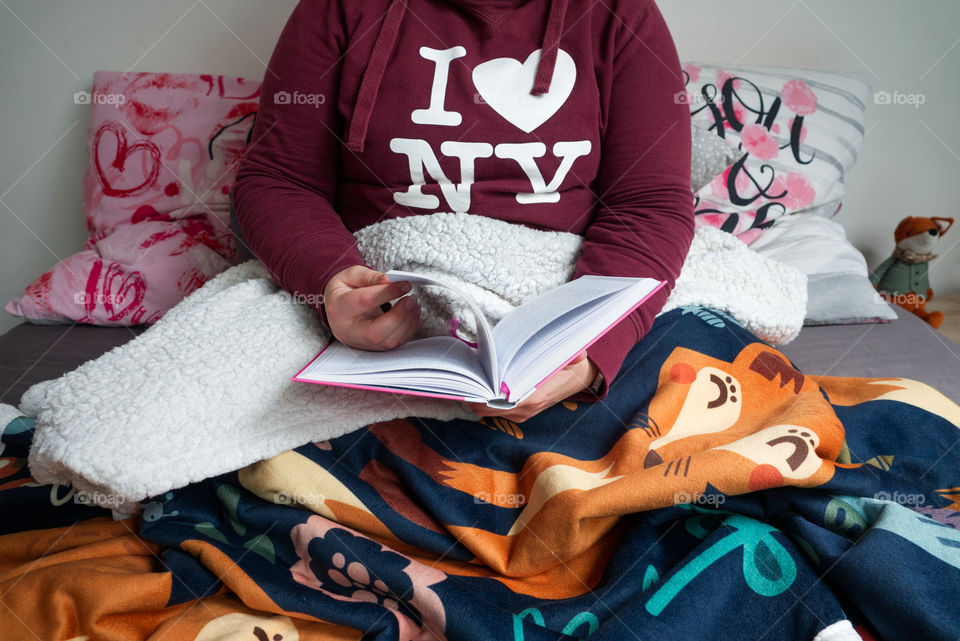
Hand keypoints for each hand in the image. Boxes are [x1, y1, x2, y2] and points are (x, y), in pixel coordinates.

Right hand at [323, 265, 419, 349]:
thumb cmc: (345, 289)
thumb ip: (371, 277)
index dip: (388, 292)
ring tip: (414, 303)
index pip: (365, 301)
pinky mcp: (373, 348)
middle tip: (411, 298)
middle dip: (399, 315)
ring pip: (387, 341)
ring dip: (407, 323)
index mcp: (339, 308)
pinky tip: (412, 313)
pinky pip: (395, 343)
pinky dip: (408, 328)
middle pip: (375, 332)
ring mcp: (360, 342)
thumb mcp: (352, 275)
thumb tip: (390, 281)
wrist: (337, 307)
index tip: (405, 284)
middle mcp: (348, 331)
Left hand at [468, 351, 597, 422]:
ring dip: (477, 396)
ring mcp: (521, 414)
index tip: (472, 376)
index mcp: (535, 397)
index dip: (482, 391)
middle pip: (487, 408)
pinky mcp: (519, 413)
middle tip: (466, 372)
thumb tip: (577, 353)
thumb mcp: (574, 358)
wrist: (581, 379)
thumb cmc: (573, 366)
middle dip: (474, 392)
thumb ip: (572, 355)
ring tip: (471, 376)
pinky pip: (495, 410)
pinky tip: (481, 383)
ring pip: (487, 411)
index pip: (498, 401)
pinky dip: (485, 399)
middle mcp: (525, 409)